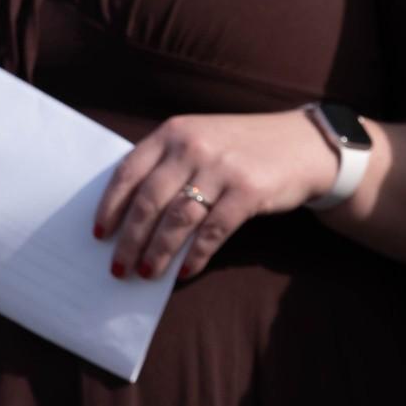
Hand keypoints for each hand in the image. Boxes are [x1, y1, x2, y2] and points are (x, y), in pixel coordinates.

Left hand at [94, 111, 342, 280]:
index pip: (128, 172)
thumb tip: (131, 216)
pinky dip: (196, 254)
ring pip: (178, 219)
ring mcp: (223, 169)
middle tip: (119, 267)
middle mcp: (194, 147)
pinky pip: (213, 230)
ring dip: (158, 252)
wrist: (305, 145)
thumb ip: (168, 162)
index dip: (110, 207)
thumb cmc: (245, 148)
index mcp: (174, 132)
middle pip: (149, 201)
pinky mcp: (249, 191)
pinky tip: (186, 270)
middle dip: (130, 239)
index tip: (99, 234)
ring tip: (147, 273)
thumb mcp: (202, 138)